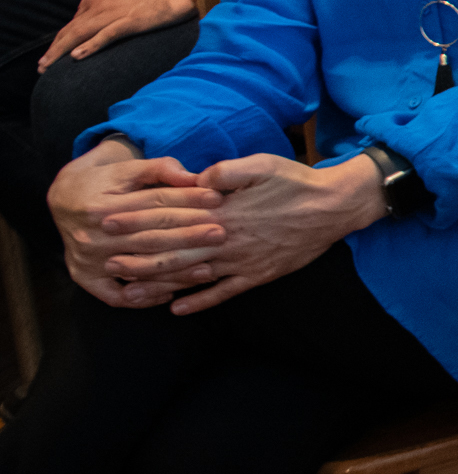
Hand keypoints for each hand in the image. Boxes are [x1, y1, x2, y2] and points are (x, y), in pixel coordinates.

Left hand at [39, 0, 196, 70]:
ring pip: (78, 34)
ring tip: (48, 66)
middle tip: (42, 66)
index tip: (53, 54)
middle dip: (53, 49)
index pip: (73, 21)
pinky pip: (104, 36)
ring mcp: (112, 13)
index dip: (60, 38)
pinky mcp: (128, 22)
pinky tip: (77, 56)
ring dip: (60, 51)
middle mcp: (97, 2)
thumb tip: (90, 5)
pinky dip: (89, 46)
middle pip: (69, 30)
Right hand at [48, 140, 214, 308]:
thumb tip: (194, 177)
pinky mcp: (84, 277)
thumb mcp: (126, 167)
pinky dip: (143, 298)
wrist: (63, 198)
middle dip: (189, 237)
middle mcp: (90, 237)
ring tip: (209, 270)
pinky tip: (171, 293)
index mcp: (100, 207)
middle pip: (149, 239)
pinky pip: (116, 296)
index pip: (152, 204)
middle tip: (221, 234)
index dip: (187, 200)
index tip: (217, 198)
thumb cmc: (104, 180)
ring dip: (176, 273)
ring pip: (139, 270)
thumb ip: (159, 169)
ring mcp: (87, 260)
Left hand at [87, 152, 385, 313]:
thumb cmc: (296, 181)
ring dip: (160, 285)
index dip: (138, 220)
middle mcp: (229, 240)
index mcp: (225, 211)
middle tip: (105, 261)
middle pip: (175, 252)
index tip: (107, 221)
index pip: (172, 218)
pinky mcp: (259, 275)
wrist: (336, 207)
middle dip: (137, 257)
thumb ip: (227, 170)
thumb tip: (197, 178)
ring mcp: (243, 261)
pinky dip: (201, 302)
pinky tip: (178, 309)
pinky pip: (225, 292)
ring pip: (194, 276)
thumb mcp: (262, 163)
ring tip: (128, 292)